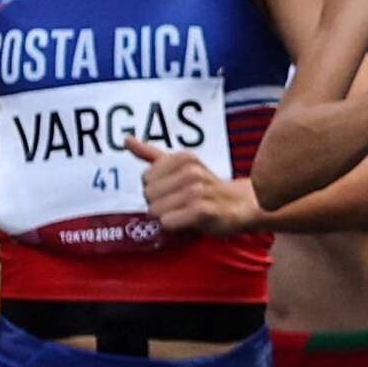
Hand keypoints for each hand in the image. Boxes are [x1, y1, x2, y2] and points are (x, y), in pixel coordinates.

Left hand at [128, 138, 256, 236]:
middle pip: (148, 195)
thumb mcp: (180, 166)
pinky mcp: (203, 211)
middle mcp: (191, 171)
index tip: (174, 191)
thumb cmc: (206, 188)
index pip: (146, 178)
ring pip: (156, 210)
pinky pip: (168, 222)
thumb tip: (126, 140)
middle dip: (159, 204)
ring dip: (168, 217)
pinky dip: (175, 226)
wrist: (240, 205)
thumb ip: (151, 154)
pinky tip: (189, 221)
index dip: (156, 189)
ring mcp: (198, 191)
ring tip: (185, 213)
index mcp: (184, 158)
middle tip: (180, 204)